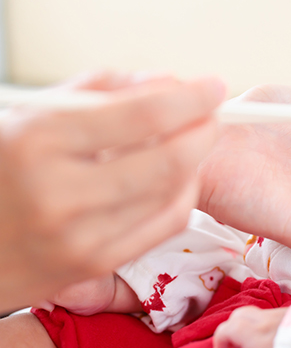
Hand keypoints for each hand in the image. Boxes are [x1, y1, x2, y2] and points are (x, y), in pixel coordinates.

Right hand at [0, 72, 224, 310]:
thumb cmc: (2, 165)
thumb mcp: (33, 111)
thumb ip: (102, 88)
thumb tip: (169, 82)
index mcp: (38, 140)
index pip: (142, 114)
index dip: (190, 98)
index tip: (212, 86)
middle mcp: (58, 192)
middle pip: (169, 160)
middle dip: (205, 131)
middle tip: (212, 115)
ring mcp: (77, 236)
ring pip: (172, 193)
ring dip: (195, 162)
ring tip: (191, 142)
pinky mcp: (91, 265)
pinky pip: (164, 226)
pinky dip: (182, 196)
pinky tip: (178, 178)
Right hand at [212, 306, 286, 347]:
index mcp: (261, 338)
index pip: (231, 327)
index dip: (220, 337)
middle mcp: (271, 321)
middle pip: (241, 315)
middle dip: (232, 331)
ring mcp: (284, 315)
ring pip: (257, 313)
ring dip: (250, 328)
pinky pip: (272, 314)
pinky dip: (264, 325)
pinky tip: (270, 341)